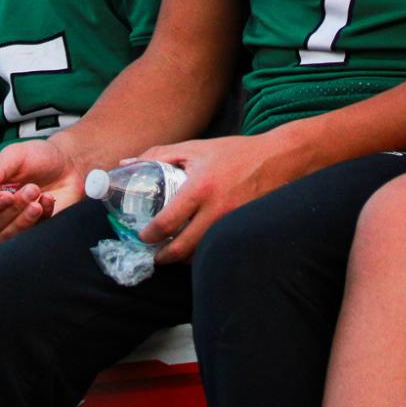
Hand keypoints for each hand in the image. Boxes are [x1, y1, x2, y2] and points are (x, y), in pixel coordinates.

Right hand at [0, 140, 79, 241]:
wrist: (67, 164)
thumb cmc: (37, 157)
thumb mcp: (16, 155)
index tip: (5, 195)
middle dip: (12, 208)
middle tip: (32, 189)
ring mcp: (14, 223)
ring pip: (8, 234)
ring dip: (24, 218)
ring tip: (39, 197)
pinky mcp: (33, 230)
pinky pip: (32, 235)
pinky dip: (42, 216)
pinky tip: (49, 199)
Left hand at [138, 131, 306, 264]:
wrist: (278, 160)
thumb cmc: (235, 153)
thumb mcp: (196, 148)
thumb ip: (160, 155)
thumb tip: (127, 163)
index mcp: (201, 188)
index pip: (166, 223)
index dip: (149, 235)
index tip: (143, 235)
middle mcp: (216, 210)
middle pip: (181, 250)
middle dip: (162, 257)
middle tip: (154, 254)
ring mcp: (231, 224)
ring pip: (199, 255)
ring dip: (182, 258)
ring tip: (173, 250)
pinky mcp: (243, 231)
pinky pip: (216, 250)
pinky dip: (203, 253)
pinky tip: (197, 245)